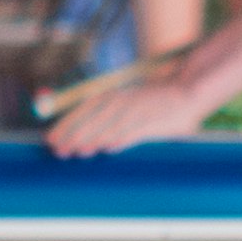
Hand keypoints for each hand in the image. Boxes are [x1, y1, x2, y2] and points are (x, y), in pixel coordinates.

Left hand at [44, 54, 219, 158]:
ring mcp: (140, 110)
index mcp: (116, 95)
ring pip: (112, 125)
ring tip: (77, 151)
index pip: (85, 108)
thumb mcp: (130, 101)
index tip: (51, 137)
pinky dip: (123, 138)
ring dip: (94, 138)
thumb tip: (89, 137)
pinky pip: (137, 130)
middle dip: (75, 133)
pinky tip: (109, 149)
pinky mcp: (157, 120)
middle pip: (94, 117)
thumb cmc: (159, 99)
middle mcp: (125, 100)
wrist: (190, 88)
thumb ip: (109, 114)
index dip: (67, 122)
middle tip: (57, 149)